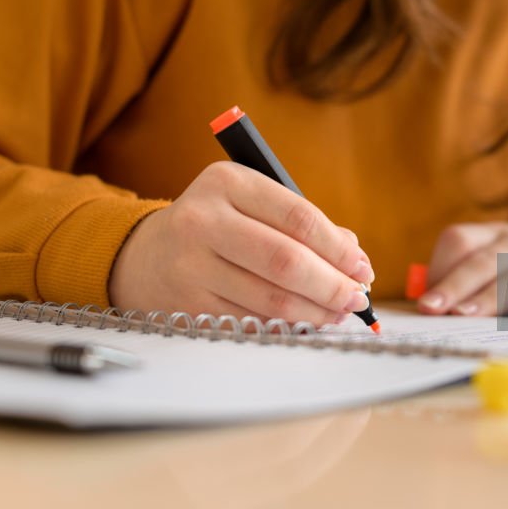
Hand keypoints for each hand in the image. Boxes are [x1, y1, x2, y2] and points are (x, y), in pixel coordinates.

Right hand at [109, 162, 373, 325]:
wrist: (145, 254)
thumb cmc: (217, 225)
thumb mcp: (251, 204)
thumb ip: (301, 223)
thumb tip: (354, 257)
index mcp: (227, 182)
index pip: (298, 217)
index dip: (338, 248)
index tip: (362, 267)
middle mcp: (204, 219)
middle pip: (285, 260)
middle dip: (331, 285)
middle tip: (357, 298)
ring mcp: (191, 264)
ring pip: (270, 298)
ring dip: (315, 311)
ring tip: (338, 313)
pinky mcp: (187, 303)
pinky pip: (251, 320)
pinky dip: (287, 325)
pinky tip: (306, 322)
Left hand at [416, 222, 507, 315]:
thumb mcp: (506, 257)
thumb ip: (473, 277)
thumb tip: (432, 309)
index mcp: (495, 233)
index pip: (459, 240)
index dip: (440, 270)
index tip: (426, 302)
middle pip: (481, 259)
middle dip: (453, 284)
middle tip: (431, 308)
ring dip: (487, 297)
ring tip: (463, 315)